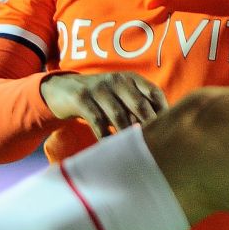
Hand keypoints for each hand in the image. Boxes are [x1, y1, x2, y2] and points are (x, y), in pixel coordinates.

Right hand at [41, 71, 168, 138]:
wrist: (61, 89)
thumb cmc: (99, 98)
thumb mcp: (119, 95)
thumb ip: (136, 106)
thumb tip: (159, 129)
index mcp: (130, 78)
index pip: (154, 92)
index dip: (162, 111)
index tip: (167, 130)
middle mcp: (116, 80)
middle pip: (139, 105)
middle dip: (148, 126)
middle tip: (154, 146)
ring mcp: (99, 89)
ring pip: (119, 115)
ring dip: (127, 134)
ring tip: (134, 150)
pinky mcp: (82, 99)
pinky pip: (97, 121)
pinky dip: (105, 136)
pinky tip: (110, 147)